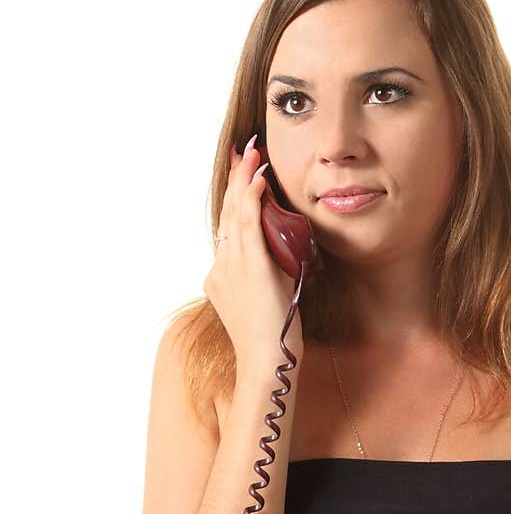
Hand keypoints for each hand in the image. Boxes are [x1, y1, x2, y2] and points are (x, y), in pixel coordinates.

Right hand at [203, 136, 303, 379]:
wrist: (268, 363)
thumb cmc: (275, 340)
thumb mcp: (270, 302)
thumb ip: (272, 277)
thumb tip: (286, 259)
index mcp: (222, 276)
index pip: (228, 226)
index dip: (234, 196)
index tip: (241, 172)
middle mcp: (221, 267)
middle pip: (227, 212)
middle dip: (235, 178)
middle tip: (243, 150)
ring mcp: (232, 266)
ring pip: (235, 212)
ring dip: (245, 179)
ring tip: (252, 153)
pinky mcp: (249, 268)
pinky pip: (247, 223)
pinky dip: (252, 197)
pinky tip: (259, 179)